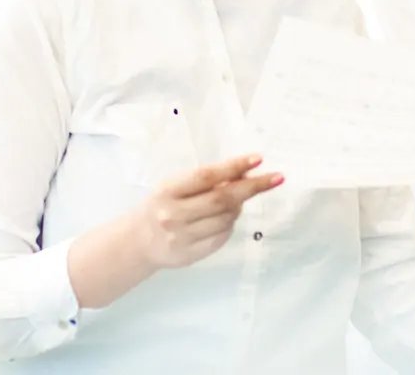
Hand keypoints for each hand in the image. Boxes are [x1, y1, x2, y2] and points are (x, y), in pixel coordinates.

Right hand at [132, 153, 282, 269]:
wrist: (138, 241)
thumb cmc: (163, 204)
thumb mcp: (176, 186)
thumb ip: (206, 180)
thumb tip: (245, 171)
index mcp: (168, 191)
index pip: (205, 176)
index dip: (234, 166)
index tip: (258, 158)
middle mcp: (173, 215)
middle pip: (221, 199)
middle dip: (253, 187)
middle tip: (276, 177)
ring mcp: (181, 238)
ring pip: (225, 219)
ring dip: (239, 206)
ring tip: (238, 198)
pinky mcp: (189, 255)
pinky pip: (222, 237)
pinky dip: (230, 223)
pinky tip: (227, 217)